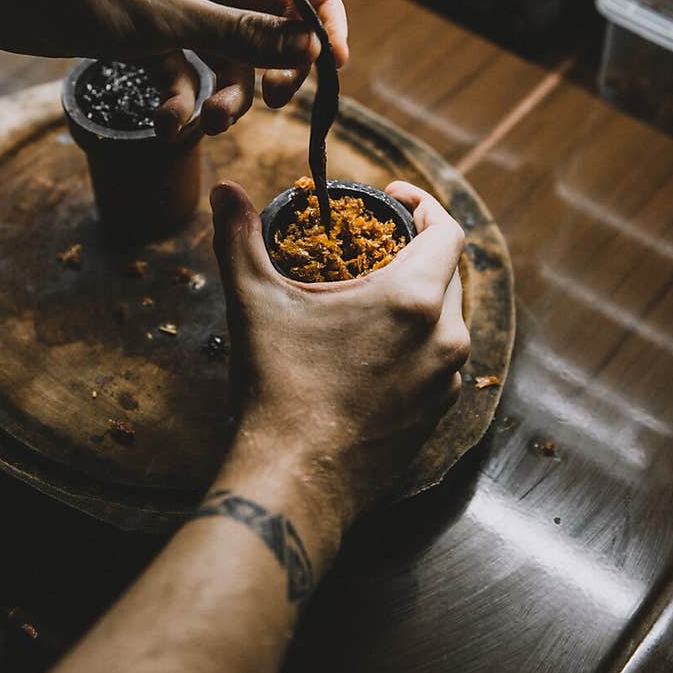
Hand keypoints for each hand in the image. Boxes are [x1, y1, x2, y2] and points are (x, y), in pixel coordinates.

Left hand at [0, 0, 347, 137]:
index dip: (324, 14)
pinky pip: (187, 68)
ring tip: (207, 124)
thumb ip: (245, 37)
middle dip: (270, 66)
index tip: (333, 63)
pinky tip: (165, 121)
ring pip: (228, 52)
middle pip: (269, 19)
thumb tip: (310, 52)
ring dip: (225, 93)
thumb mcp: (172, 18)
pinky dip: (181, 97)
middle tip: (275, 100)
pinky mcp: (150, 31)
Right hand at [210, 179, 469, 540]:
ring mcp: (446, 382)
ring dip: (416, 301)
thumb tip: (224, 190)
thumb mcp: (254, 302)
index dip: (424, 205)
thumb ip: (239, 238)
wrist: (293, 482)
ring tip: (368, 298)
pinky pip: (437, 363)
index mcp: (413, 299)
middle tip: (371, 247)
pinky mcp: (437, 416)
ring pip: (445, 321)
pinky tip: (369, 351)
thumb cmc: (279, 388)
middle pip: (447, 273)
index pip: (448, 231)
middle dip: (415, 252)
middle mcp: (445, 339)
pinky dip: (413, 345)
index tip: (393, 199)